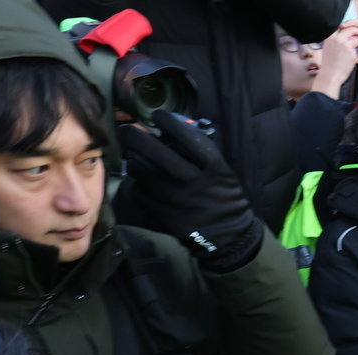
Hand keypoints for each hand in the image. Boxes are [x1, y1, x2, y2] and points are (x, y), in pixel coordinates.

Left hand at [117, 110, 261, 272]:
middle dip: (136, 136)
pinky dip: (137, 184)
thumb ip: (201, 154)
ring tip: (133, 156)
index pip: (188, 138)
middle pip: (158, 153)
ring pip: (144, 173)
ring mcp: (179, 200)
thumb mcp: (223, 172)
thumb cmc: (224, 196)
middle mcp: (195, 182)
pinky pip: (142, 194)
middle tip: (127, 130)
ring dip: (133, 160)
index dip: (169, 122)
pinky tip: (140, 181)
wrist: (230, 235)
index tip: (158, 116)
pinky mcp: (167, 215)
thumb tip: (170, 132)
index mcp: (214, 168)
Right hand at [310, 21, 357, 97]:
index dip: (349, 27)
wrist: (330, 76)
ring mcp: (345, 45)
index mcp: (330, 37)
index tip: (353, 29)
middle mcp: (337, 39)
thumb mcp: (329, 49)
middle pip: (351, 29)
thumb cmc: (329, 64)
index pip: (341, 26)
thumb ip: (336, 42)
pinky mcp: (351, 53)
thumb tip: (345, 37)